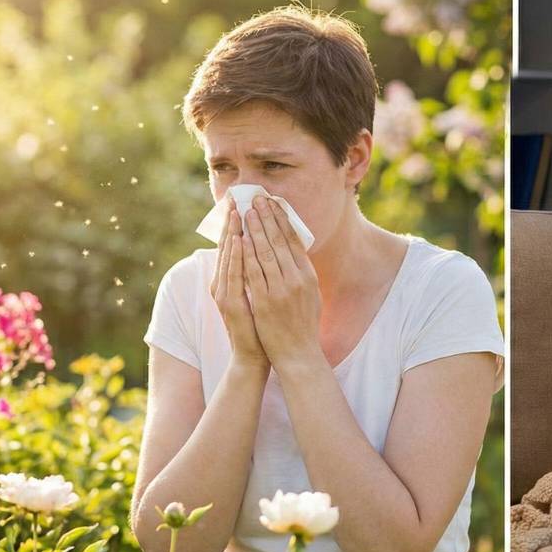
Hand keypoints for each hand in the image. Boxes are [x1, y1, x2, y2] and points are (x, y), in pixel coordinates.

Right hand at [209, 202, 268, 369]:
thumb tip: (268, 248)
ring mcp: (225, 292)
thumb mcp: (260, 292)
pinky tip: (240, 240)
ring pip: (228, 257)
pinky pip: (234, 275)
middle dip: (233, 220)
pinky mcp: (230, 303)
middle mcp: (224, 282)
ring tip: (237, 210)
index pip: (234, 243)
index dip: (237, 221)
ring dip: (233, 232)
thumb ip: (258, 271)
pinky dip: (236, 257)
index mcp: (230, 278)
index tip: (243, 199)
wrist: (256, 355)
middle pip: (228, 245)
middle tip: (237, 196)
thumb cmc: (262, 324)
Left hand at [240, 196, 322, 368]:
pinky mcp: (265, 301)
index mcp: (309, 276)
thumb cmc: (303, 324)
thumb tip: (295, 251)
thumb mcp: (310, 295)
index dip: (283, 219)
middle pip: (280, 241)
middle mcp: (298, 280)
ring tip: (246, 211)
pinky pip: (254, 272)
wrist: (298, 354)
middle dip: (267, 217)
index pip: (295, 240)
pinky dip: (247, 253)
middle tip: (256, 198)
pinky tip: (240, 239)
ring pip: (266, 252)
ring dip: (255, 229)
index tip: (273, 202)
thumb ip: (302, 273)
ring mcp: (281, 290)